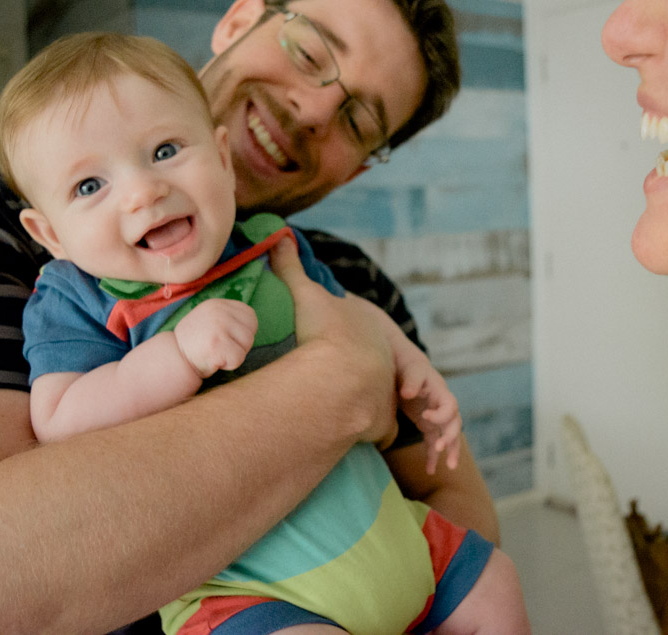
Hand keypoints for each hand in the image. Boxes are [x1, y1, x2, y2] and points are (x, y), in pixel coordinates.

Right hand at [174, 298, 257, 378]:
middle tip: (220, 347)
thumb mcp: (210, 320)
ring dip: (235, 354)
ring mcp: (217, 326)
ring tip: (216, 352)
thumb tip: (253, 324)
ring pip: (247, 344)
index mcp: (218, 304)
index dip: (242, 332)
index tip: (225, 338)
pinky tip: (214, 360)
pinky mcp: (216, 344)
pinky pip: (238, 358)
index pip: (250, 316)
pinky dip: (229, 365)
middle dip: (240, 344)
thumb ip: (229, 317)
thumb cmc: (196, 344)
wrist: (174, 359)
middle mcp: (218, 311)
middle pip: (251, 331)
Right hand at [269, 236, 398, 445]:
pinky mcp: (382, 424)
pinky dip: (370, 432)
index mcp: (371, 329)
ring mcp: (387, 393)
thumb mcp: (304, 294)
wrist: (342, 378)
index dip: (350, 339)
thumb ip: (291, 267)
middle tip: (338, 379)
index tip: (334, 345)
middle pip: (378, 367)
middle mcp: (386, 361)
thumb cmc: (325, 333)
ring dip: (370, 405)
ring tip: (348, 411)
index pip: (365, 334)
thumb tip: (280, 236)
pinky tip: (355, 432)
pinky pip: (381, 430)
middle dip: (364, 373)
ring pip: (383, 399)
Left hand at [397, 354, 461, 474]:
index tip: (425, 416)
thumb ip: (411, 380)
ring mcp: (436, 416)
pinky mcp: (426, 424)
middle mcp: (442, 405)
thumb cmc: (407, 365)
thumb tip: (408, 393)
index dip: (442, 414)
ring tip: (450, 467)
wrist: (403, 365)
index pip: (450, 406)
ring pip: (449, 436)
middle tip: (439, 447)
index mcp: (441, 391)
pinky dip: (432, 456)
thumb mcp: (410, 368)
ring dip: (451, 451)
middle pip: (454, 423)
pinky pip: (433, 442)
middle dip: (450, 437)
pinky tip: (430, 471)